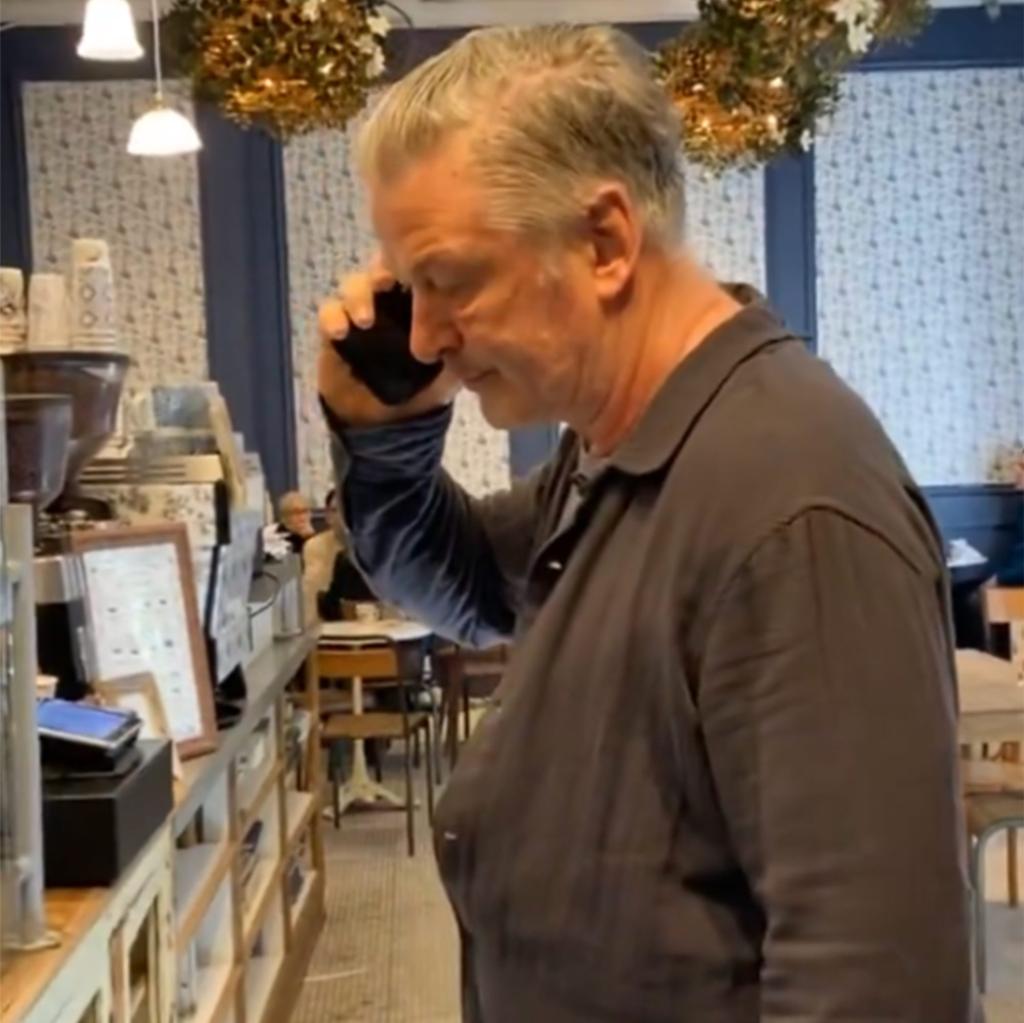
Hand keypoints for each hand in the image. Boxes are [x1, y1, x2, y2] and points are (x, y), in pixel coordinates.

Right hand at [317, 255, 458, 425]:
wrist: (389, 420)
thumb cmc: (424, 387)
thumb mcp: (451, 369)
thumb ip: (461, 349)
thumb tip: (474, 331)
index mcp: (418, 303)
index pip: (416, 271)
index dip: (415, 267)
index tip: (418, 274)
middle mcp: (390, 299)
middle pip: (382, 268)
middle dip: (382, 270)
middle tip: (386, 283)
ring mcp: (361, 310)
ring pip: (354, 285)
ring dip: (358, 297)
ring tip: (365, 321)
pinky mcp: (336, 327)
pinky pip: (329, 312)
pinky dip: (332, 318)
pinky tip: (341, 333)